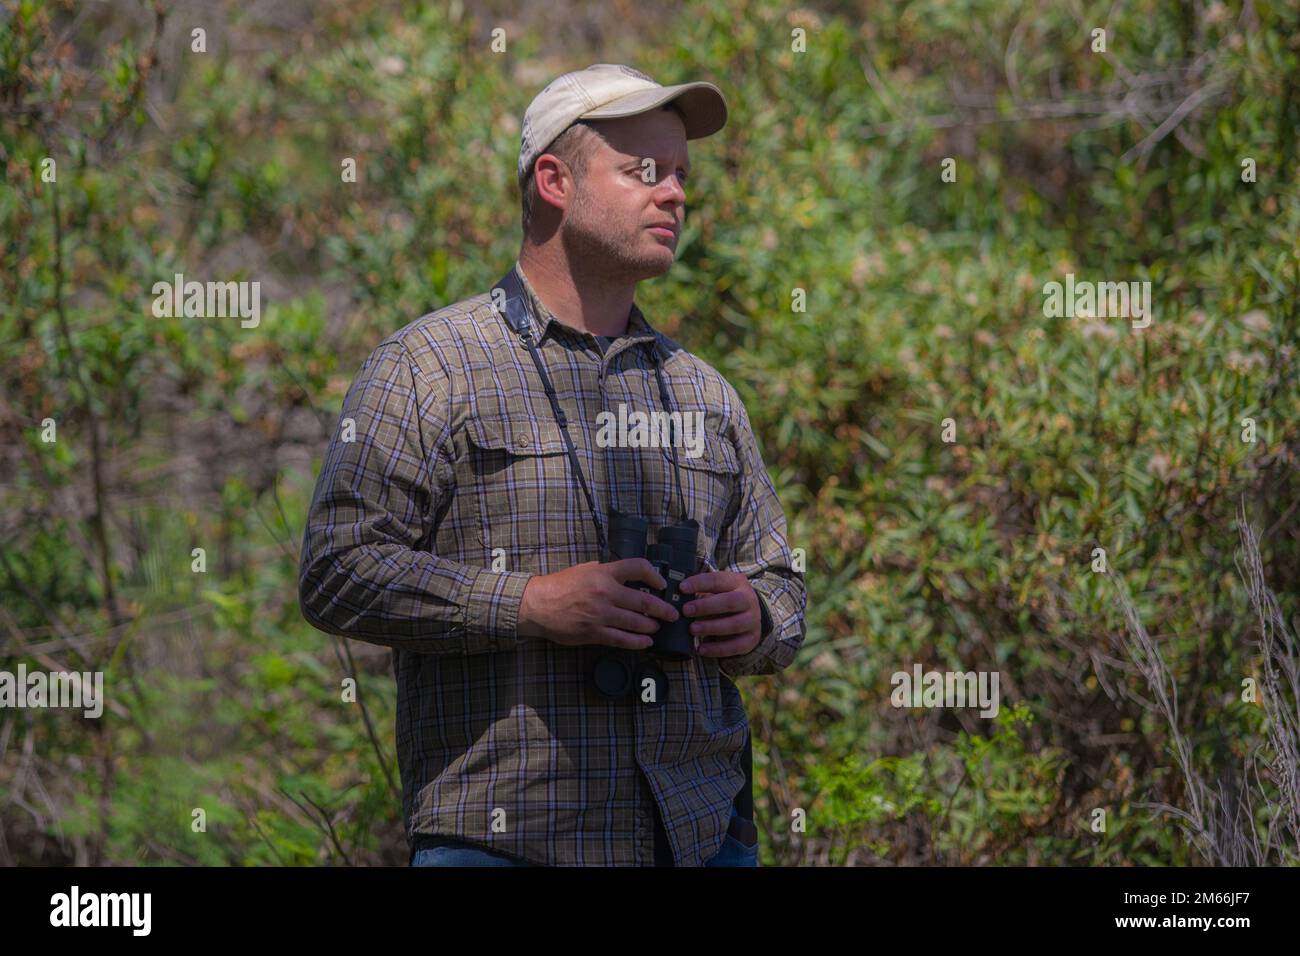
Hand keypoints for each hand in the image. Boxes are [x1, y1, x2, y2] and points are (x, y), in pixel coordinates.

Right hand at [518, 559, 678, 649]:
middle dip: (663, 609)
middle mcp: (606, 592)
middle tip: (672, 614)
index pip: (638, 567)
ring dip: (652, 627)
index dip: (655, 575)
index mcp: (604, 573)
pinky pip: (622, 640)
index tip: (662, 584)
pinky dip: (638, 642)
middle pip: (645, 601)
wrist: (538, 605)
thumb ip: (607, 572)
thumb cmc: (560, 585)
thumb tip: (628, 576)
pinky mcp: (595, 633)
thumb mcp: (585, 569)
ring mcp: (601, 614)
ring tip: (658, 628)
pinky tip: (646, 643)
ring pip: (637, 623)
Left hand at [679, 571, 762, 658]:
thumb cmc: (725, 600)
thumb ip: (700, 592)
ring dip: (711, 627)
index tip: (682, 588)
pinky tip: (701, 649)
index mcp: (737, 582)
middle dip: (706, 606)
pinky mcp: (752, 639)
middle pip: (729, 602)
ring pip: (734, 624)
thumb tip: (678, 598)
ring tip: (692, 629)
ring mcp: (753, 620)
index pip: (718, 580)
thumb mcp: (716, 591)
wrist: (750, 614)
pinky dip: (717, 649)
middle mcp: (749, 600)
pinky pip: (736, 646)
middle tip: (686, 610)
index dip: (699, 583)